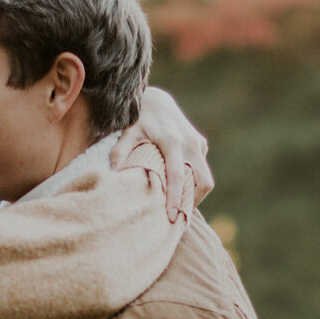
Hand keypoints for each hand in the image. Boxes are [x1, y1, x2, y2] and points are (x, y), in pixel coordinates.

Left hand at [116, 87, 211, 219]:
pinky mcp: (201, 144)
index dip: (177, 197)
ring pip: (205, 178)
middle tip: (179, 218)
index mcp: (172, 141)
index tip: (173, 216)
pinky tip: (179, 191)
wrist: (157, 99)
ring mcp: (198, 144)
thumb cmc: (139, 117)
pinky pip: (202, 169)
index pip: (177, 175)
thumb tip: (113, 171)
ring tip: (179, 208)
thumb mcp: (128, 131)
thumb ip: (121, 150)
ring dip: (195, 194)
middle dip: (194, 201)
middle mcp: (190, 143)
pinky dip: (194, 183)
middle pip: (203, 180)